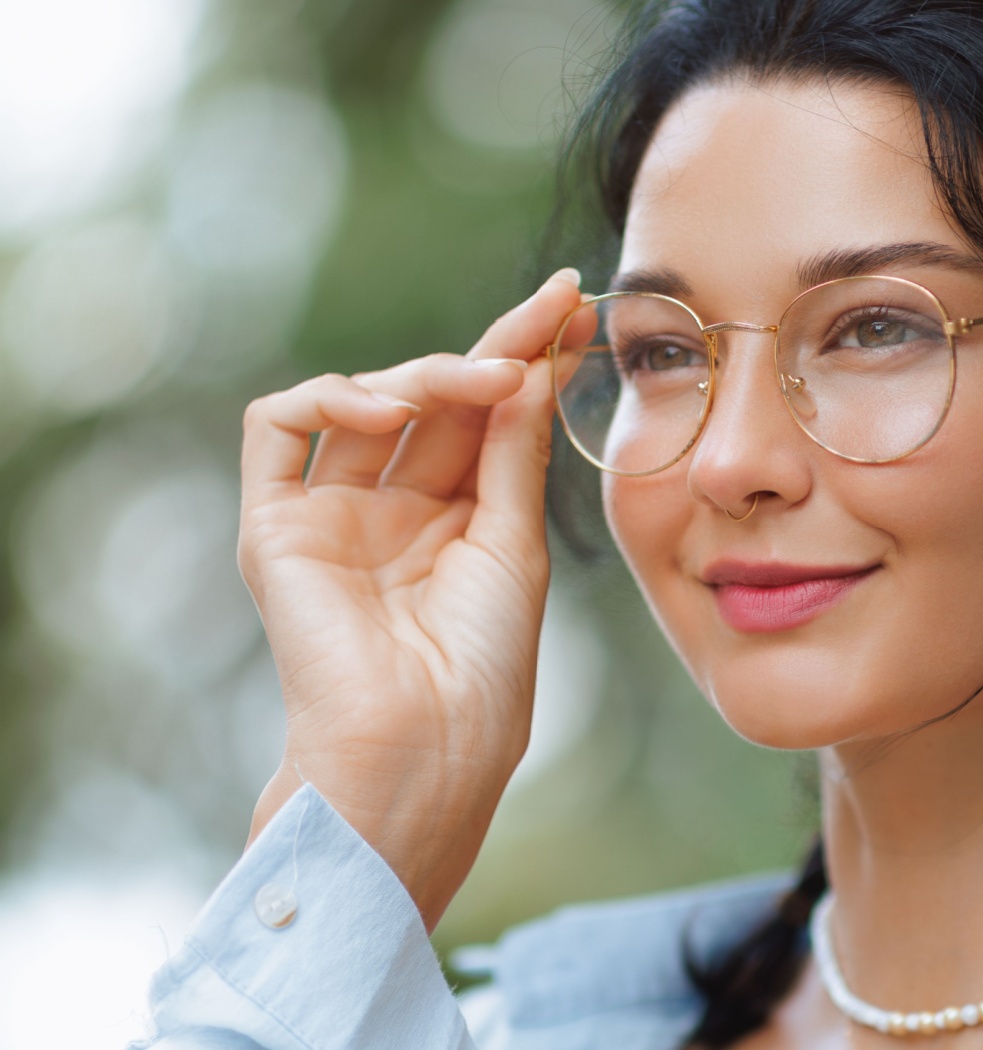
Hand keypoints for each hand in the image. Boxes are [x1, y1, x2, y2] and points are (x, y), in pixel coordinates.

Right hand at [237, 268, 590, 930]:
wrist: (422, 744)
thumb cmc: (482, 665)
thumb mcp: (514, 543)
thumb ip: (511, 451)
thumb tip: (529, 364)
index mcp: (457, 523)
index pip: (488, 418)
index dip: (527, 359)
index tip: (577, 308)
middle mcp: (395, 510)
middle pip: (438, 402)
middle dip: (496, 346)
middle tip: (551, 310)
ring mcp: (334, 515)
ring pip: (367, 400)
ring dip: (430, 374)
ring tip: (489, 377)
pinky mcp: (276, 527)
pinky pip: (277, 428)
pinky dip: (330, 400)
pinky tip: (387, 409)